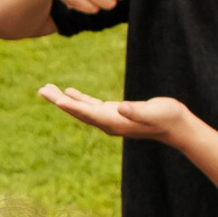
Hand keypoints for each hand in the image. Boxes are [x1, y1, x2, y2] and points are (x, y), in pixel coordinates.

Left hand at [40, 85, 195, 145]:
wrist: (176, 126)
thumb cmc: (166, 118)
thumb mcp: (152, 113)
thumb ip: (136, 112)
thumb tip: (121, 108)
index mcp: (114, 122)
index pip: (88, 113)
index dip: (72, 106)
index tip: (56, 99)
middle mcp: (108, 122)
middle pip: (78, 111)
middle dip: (59, 101)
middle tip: (41, 90)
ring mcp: (110, 118)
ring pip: (81, 108)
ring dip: (64, 99)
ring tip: (47, 90)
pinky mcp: (114, 112)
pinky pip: (91, 105)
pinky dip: (79, 99)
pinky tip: (69, 92)